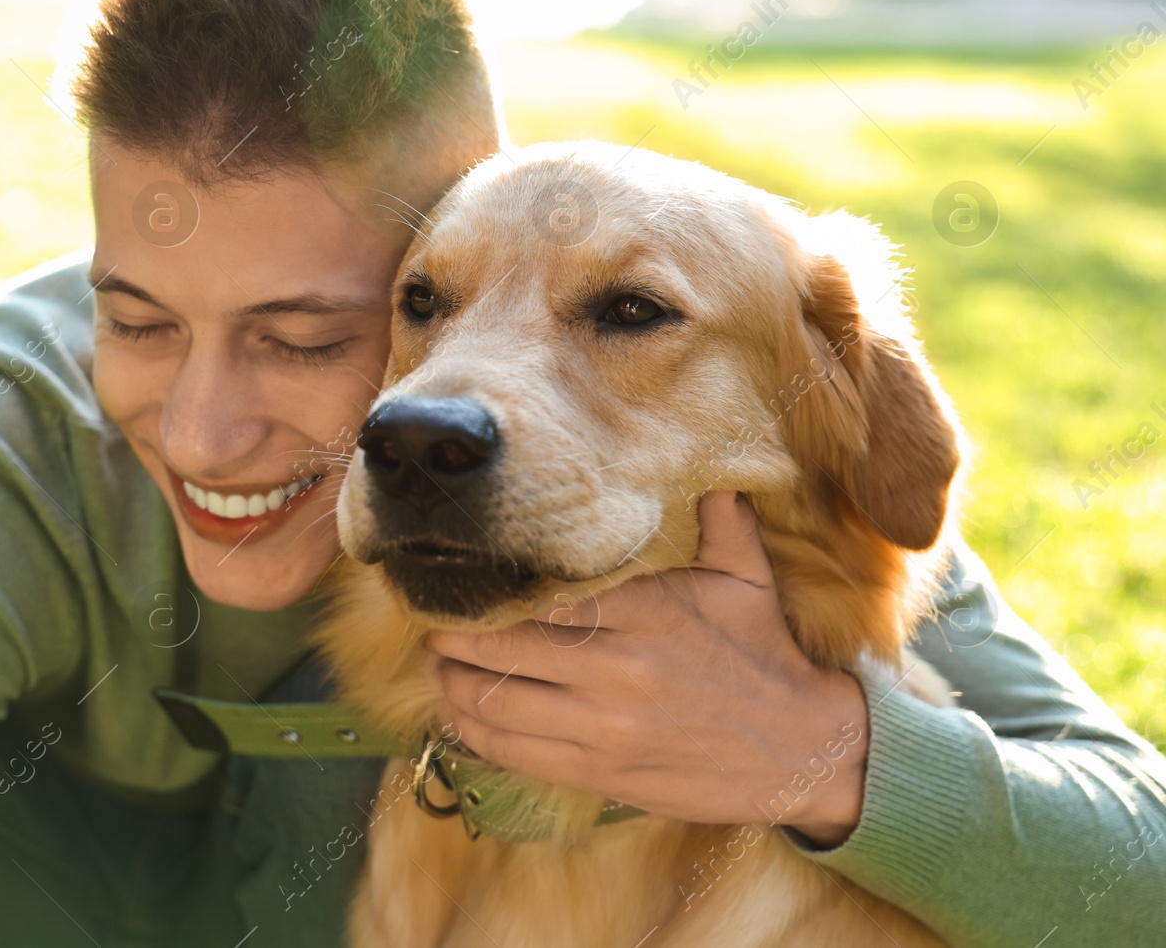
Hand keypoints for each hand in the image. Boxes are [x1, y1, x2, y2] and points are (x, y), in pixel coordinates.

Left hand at [428, 491, 869, 846]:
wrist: (806, 751)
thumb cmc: (765, 656)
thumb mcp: (746, 578)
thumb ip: (718, 519)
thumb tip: (707, 465)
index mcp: (644, 613)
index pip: (538, 594)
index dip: (486, 588)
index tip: (459, 573)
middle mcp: (615, 670)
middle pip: (500, 646)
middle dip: (452, 634)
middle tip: (432, 620)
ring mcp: (603, 728)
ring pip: (493, 703)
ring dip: (451, 683)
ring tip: (438, 664)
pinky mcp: (599, 773)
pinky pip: (512, 753)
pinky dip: (473, 733)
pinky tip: (459, 714)